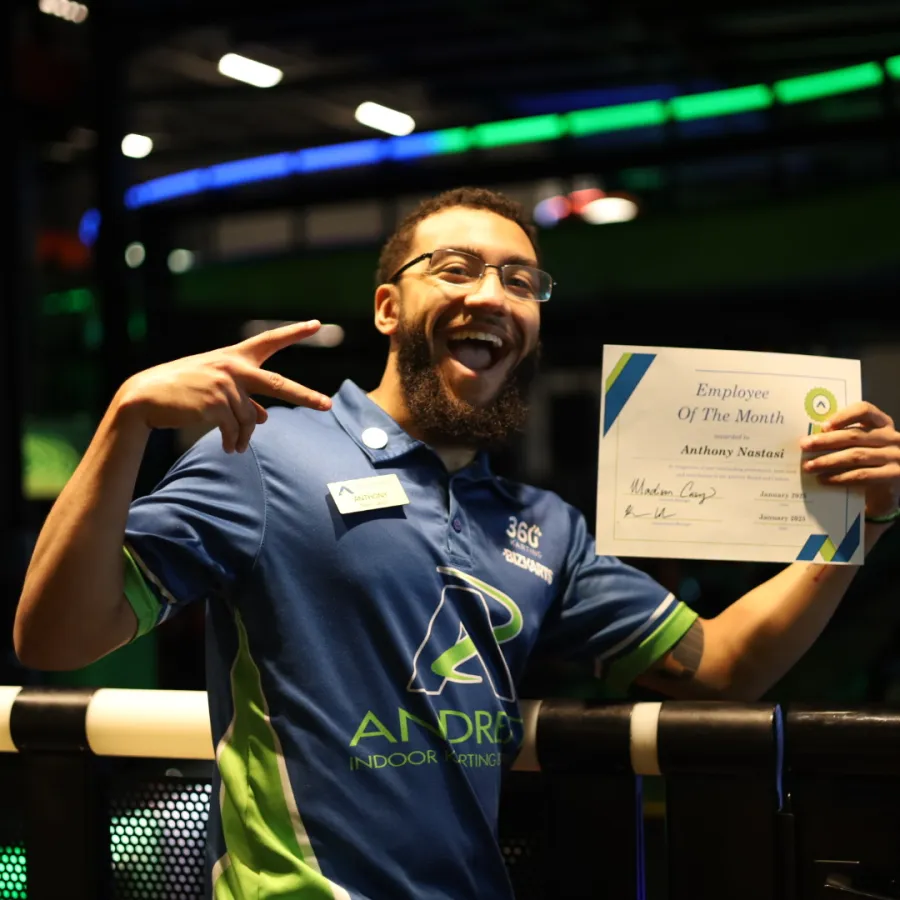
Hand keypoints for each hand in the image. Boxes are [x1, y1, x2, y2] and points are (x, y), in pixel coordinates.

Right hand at [115, 320, 331, 452]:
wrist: (145, 397)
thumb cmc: (181, 390)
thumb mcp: (214, 387)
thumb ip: (243, 398)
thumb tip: (265, 419)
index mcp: (233, 357)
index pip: (269, 341)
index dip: (294, 332)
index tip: (316, 323)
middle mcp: (233, 367)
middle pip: (278, 384)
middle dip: (306, 396)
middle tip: (327, 405)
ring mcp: (225, 385)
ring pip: (251, 419)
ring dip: (245, 437)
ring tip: (237, 447)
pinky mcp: (216, 404)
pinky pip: (236, 430)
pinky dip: (235, 442)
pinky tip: (230, 448)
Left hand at [800, 401, 899, 517]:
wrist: (891, 483)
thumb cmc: (871, 459)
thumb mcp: (864, 443)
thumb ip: (846, 436)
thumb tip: (812, 438)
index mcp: (882, 423)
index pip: (864, 410)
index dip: (843, 416)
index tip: (824, 425)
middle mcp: (891, 437)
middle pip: (854, 435)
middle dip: (826, 441)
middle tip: (804, 446)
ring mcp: (894, 456)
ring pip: (856, 456)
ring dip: (828, 461)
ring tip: (809, 465)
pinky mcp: (893, 475)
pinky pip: (861, 475)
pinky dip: (840, 477)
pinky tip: (824, 479)